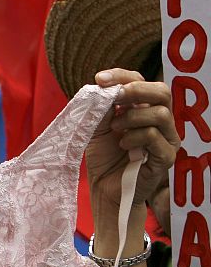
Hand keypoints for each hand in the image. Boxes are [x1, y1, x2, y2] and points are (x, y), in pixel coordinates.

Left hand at [86, 69, 179, 211]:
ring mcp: (167, 139)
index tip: (99, 79)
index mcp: (144, 109)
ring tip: (115, 129)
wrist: (105, 190)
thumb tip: (102, 86)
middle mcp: (160, 121)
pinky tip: (122, 145)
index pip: (141, 82)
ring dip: (132, 117)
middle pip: (162, 92)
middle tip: (115, 98)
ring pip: (161, 114)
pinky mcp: (166, 158)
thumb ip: (102, 108)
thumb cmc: (104, 158)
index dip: (122, 76)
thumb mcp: (98, 128)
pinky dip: (134, 137)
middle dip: (135, 89)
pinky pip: (155, 137)